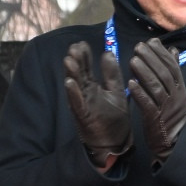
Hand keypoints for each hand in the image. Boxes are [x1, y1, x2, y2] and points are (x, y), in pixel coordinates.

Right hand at [63, 41, 131, 167]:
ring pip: (75, 87)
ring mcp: (83, 105)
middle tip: (74, 47)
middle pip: (79, 75)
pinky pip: (77, 103)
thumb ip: (112, 74)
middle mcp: (85, 94)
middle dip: (76, 61)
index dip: (84, 56)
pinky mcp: (83, 116)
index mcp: (93, 87)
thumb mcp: (116, 92)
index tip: (82, 43)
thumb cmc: (114, 118)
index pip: (87, 68)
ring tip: (69, 60)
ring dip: (72, 74)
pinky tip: (69, 82)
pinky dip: (73, 93)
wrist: (116, 142)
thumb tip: (107, 52)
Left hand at [128, 38, 185, 165]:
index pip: (173, 67)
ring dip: (144, 73)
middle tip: (138, 47)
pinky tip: (130, 83)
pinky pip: (148, 105)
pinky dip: (140, 93)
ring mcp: (166, 108)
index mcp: (180, 89)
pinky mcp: (155, 119)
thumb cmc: (171, 114)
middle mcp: (175, 96)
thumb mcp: (176, 92)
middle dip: (151, 59)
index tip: (151, 42)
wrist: (173, 142)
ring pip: (156, 88)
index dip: (162, 54)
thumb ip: (173, 71)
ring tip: (132, 60)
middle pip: (164, 75)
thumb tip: (173, 50)